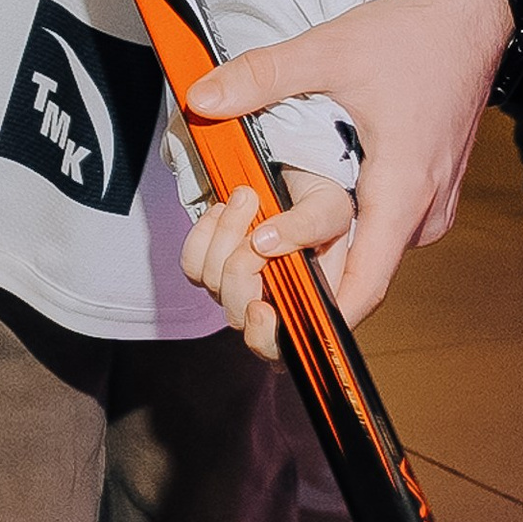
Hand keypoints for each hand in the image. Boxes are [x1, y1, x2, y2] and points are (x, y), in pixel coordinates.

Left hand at [180, 165, 354, 362]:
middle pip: (242, 317)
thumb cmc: (323, 200)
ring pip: (214, 286)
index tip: (260, 307)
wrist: (296, 175)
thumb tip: (266, 243)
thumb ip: (307, 226)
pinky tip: (225, 213)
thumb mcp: (330, 207)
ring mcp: (244, 288)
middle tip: (259, 227)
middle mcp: (278, 302)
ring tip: (248, 199)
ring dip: (226, 235)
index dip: (269, 337)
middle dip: (242, 269)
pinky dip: (203, 234)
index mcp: (314, 301)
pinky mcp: (216, 270)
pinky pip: (192, 265)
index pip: (287, 346)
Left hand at [185, 0, 514, 324]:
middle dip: (303, 283)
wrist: (472, 20)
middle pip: (357, 278)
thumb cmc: (413, 38)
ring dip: (322, 257)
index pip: (363, 288)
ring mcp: (431, 209)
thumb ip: (263, 75)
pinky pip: (382, 234)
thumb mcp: (329, 49)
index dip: (315, 313)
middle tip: (244, 264)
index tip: (268, 309)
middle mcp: (424, 214)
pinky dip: (344, 234)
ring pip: (368, 256)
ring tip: (262, 241)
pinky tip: (304, 213)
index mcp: (404, 190)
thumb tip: (201, 98)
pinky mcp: (428, 197)